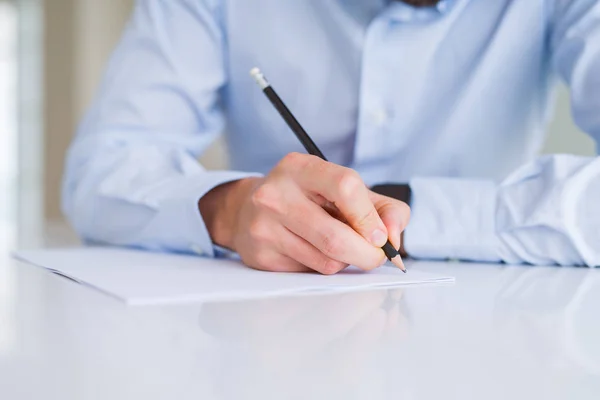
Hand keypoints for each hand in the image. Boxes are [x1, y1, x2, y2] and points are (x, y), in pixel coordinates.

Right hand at [199, 153, 409, 273]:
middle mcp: (277, 194)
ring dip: (345, 262)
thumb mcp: (345, 189)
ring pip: (326, 261)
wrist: (248, 210)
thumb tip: (393, 238)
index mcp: (301, 168)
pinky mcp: (261, 255)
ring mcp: (264, 225)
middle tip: (375, 256)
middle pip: (336, 237)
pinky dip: (323, 268)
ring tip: (338, 247)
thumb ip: (384, 208)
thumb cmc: (308, 199)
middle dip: (367, 254)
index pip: (345, 186)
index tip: (379, 236)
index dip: (369, 217)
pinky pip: (309, 273)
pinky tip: (313, 252)